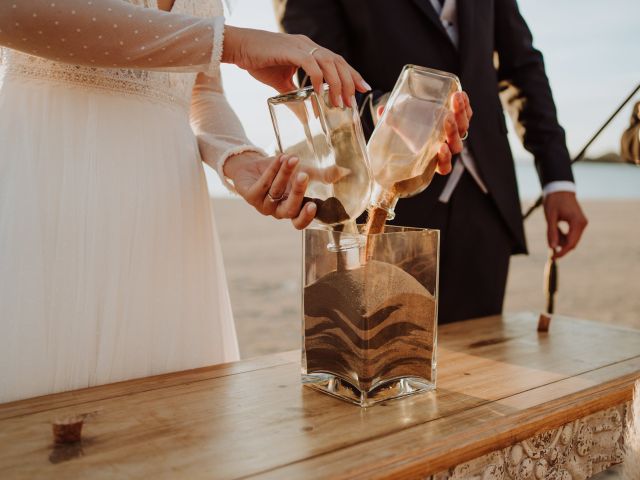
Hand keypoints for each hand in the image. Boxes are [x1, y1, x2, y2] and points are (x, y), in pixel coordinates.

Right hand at [222, 26, 369, 107]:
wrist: (238, 48)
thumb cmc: (258, 62)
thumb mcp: (281, 85)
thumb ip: (295, 99)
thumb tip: (306, 119)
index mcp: (309, 51)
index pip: (337, 62)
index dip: (352, 75)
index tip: (363, 89)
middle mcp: (308, 46)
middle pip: (338, 62)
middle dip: (350, 82)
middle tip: (354, 101)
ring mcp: (300, 46)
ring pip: (329, 63)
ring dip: (336, 84)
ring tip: (339, 103)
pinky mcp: (290, 50)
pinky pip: (311, 64)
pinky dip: (318, 79)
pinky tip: (319, 93)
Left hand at [223, 152, 316, 229]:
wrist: (251, 166)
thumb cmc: (282, 173)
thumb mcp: (304, 172)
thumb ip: (323, 175)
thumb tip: (344, 171)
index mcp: (293, 210)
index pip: (300, 222)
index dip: (306, 217)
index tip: (314, 205)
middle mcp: (278, 211)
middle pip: (289, 209)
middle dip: (297, 192)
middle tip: (304, 175)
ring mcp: (263, 205)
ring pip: (276, 191)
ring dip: (284, 173)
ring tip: (292, 158)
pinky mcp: (250, 196)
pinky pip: (263, 184)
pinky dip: (272, 170)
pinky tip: (280, 158)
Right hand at [376, 91, 472, 174]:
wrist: (412, 120)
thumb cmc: (403, 134)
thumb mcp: (395, 133)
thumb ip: (391, 124)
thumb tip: (382, 110)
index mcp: (432, 160)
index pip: (444, 166)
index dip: (445, 159)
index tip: (440, 148)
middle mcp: (446, 149)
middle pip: (456, 145)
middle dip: (452, 131)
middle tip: (447, 117)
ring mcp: (454, 135)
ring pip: (463, 129)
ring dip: (461, 114)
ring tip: (455, 98)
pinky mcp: (459, 121)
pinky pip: (466, 116)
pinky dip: (464, 106)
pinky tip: (460, 94)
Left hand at [543, 191, 587, 258]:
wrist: (560, 189)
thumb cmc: (554, 201)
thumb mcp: (550, 217)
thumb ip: (551, 232)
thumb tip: (552, 247)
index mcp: (577, 222)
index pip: (571, 243)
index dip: (562, 252)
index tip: (553, 258)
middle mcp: (582, 223)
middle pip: (573, 243)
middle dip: (561, 247)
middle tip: (549, 247)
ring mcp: (582, 223)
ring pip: (572, 239)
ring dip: (561, 240)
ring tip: (552, 230)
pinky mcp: (579, 223)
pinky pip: (572, 234)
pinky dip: (563, 236)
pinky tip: (556, 230)